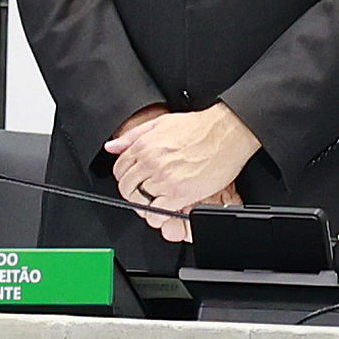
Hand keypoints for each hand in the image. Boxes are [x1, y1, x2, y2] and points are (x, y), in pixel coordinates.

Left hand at [108, 104, 258, 225]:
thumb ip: (133, 136)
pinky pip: (158, 212)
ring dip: (145, 206)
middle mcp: (151, 162)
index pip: (119, 169)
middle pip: (127, 188)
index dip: (124, 177)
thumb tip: (112, 146)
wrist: (226, 133)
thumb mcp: (161, 123)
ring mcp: (165, 178)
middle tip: (143, 195)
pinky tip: (165, 210)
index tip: (132, 181)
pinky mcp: (180, 192)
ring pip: (140, 201)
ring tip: (154, 203)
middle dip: (132, 193)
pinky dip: (158, 215)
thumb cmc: (199, 127)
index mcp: (144, 145)